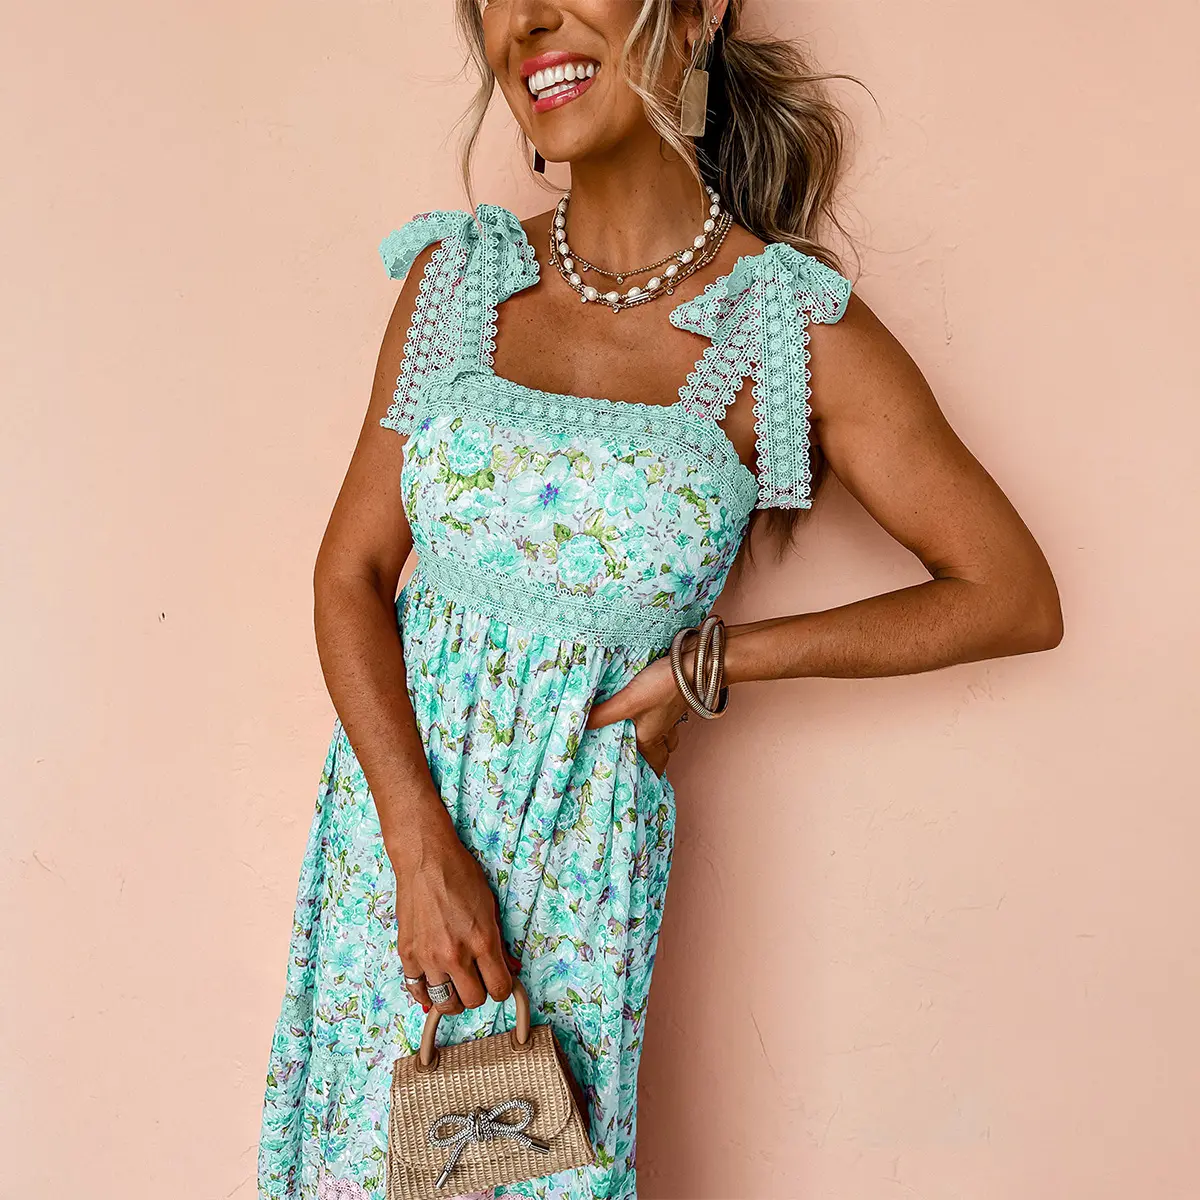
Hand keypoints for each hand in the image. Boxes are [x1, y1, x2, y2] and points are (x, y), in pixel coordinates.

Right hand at [392, 830, 522, 1015]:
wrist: (426, 859)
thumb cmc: (460, 875)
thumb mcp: (490, 907)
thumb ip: (499, 943)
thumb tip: (510, 967)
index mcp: (482, 942)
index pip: (499, 990)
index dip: (502, 988)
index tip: (499, 983)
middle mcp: (456, 955)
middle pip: (473, 1001)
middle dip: (479, 992)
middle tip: (477, 979)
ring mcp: (429, 957)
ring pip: (445, 1002)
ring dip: (453, 997)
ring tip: (456, 984)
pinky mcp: (408, 954)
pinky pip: (416, 990)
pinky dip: (426, 991)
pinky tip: (434, 982)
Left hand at [585, 652, 690, 777]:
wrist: (694, 664)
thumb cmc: (663, 687)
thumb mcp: (627, 702)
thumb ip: (603, 715)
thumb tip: (578, 725)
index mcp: (652, 738)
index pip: (655, 765)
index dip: (650, 775)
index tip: (643, 782)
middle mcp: (663, 729)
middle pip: (662, 750)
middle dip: (652, 756)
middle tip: (637, 757)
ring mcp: (671, 713)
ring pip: (666, 732)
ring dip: (656, 736)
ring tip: (640, 734)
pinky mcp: (673, 696)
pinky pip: (666, 713)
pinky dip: (658, 714)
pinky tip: (647, 705)